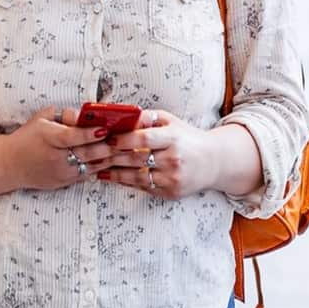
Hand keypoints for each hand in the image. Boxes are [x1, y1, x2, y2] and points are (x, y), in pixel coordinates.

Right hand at [3, 105, 116, 191]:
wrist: (10, 165)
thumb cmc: (27, 138)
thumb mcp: (41, 119)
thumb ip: (63, 115)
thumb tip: (84, 114)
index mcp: (49, 138)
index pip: (72, 137)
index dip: (89, 134)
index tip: (104, 128)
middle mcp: (56, 157)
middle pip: (86, 153)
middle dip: (108, 146)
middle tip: (126, 139)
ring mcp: (61, 172)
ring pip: (91, 166)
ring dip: (110, 158)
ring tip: (127, 150)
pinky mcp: (64, 182)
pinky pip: (87, 175)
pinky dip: (102, 167)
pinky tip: (115, 161)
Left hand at [96, 110, 219, 200]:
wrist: (214, 162)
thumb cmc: (187, 138)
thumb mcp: (171, 122)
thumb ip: (147, 119)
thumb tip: (120, 115)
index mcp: (174, 138)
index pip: (144, 138)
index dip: (123, 139)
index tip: (108, 138)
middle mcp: (174, 159)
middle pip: (136, 158)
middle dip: (112, 156)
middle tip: (94, 154)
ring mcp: (172, 178)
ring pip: (136, 177)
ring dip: (114, 173)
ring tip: (98, 167)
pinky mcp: (170, 192)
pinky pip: (143, 187)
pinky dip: (126, 182)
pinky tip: (112, 177)